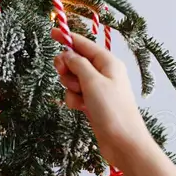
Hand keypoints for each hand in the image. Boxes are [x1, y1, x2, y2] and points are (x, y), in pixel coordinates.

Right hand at [51, 29, 153, 170]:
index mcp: (108, 62)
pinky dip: (74, 99)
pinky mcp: (93, 103)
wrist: (124, 143)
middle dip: (67, 68)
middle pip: (76, 61)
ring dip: (70, 87)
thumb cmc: (112, 110)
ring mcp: (98, 89)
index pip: (84, 44)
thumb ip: (77, 64)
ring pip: (73, 79)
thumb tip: (66, 54)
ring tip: (80, 98)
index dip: (67, 38)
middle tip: (63, 74)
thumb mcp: (92, 82)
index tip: (51, 32)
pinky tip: (81, 109)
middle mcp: (103, 73)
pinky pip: (76, 94)